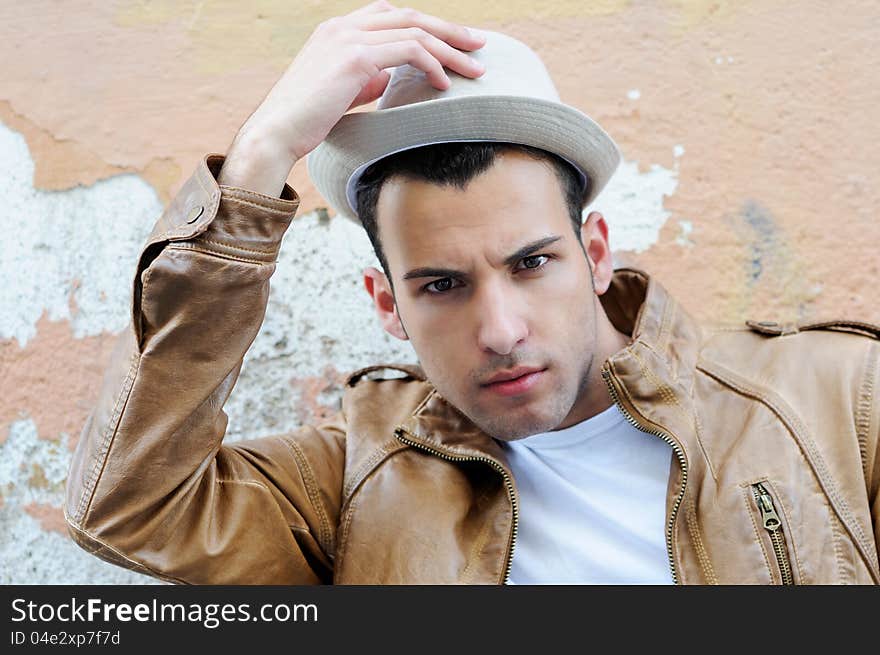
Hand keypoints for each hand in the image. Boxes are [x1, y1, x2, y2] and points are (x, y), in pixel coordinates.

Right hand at [218, 0, 485, 195]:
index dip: (427, 26)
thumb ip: (366, 78)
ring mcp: (347, 38)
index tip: (455, 43)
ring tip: (475, 70)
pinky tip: (445, 84)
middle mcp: (342, 26)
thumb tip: (391, 78)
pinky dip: (432, 64)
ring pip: (415, 31)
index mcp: (337, 30)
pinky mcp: (354, 57)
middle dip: (449, 30)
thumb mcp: (341, 91)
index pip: (392, 15)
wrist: (275, 132)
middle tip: (479, 45)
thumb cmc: (306, 120)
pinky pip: (408, 50)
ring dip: (451, 49)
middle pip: (410, 15)